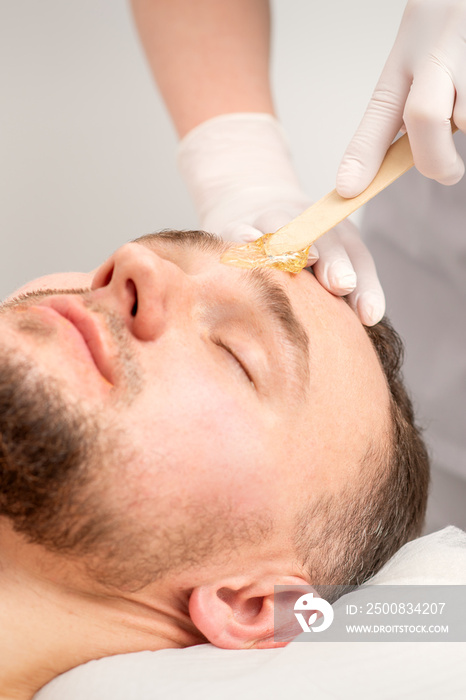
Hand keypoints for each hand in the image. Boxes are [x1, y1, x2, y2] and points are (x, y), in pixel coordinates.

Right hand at [178, 113, 384, 324]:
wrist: (250, 198)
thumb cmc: (294, 250)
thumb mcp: (326, 267)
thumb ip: (345, 295)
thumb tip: (367, 324)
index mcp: (338, 236)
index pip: (356, 258)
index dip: (366, 285)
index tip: (369, 314)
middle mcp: (308, 224)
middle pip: (326, 239)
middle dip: (335, 261)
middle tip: (342, 283)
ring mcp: (270, 221)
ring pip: (283, 227)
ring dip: (293, 243)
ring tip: (301, 260)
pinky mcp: (236, 223)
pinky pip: (239, 230)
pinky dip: (244, 235)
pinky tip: (250, 241)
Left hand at [337, 0, 465, 197]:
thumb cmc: (458, 16)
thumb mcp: (426, 42)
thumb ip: (418, 93)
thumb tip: (417, 150)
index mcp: (409, 51)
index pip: (381, 111)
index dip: (363, 153)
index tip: (348, 188)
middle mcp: (436, 51)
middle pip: (424, 118)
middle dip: (435, 159)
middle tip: (447, 174)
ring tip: (465, 94)